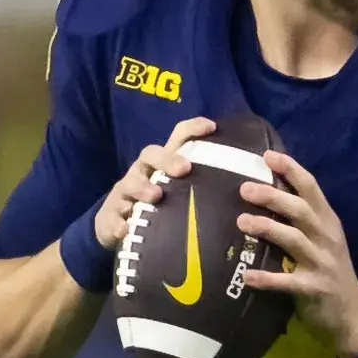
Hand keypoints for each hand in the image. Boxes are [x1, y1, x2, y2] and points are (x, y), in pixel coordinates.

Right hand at [95, 116, 215, 249]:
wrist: (115, 230)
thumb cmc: (158, 208)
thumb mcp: (179, 194)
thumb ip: (204, 187)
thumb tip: (247, 188)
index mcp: (162, 165)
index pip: (177, 138)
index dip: (192, 128)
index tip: (212, 127)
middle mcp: (142, 173)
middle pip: (150, 154)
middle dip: (167, 159)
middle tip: (184, 169)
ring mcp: (124, 195)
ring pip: (130, 184)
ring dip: (143, 188)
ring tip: (156, 196)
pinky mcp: (110, 218)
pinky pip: (113, 219)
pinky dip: (119, 224)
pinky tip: (126, 230)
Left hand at [238, 151, 357, 357]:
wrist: (353, 313)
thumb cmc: (330, 269)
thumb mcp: (323, 238)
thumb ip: (302, 218)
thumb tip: (266, 191)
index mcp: (327, 221)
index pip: (311, 187)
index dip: (290, 169)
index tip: (267, 155)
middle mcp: (326, 237)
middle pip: (301, 210)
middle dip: (273, 196)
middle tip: (244, 188)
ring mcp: (322, 263)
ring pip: (294, 240)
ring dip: (267, 228)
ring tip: (241, 222)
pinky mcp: (314, 289)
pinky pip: (288, 282)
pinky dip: (267, 279)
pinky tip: (247, 275)